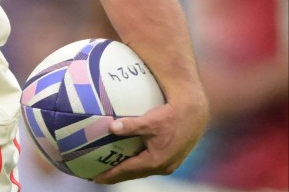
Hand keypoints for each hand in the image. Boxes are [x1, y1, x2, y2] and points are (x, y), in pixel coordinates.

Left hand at [94, 90, 208, 183]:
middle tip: (99, 177)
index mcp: (155, 160)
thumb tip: (111, 128)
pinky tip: (131, 162)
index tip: (97, 178)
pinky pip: (150, 166)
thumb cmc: (171, 116)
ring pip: (143, 171)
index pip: (128, 170)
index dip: (111, 174)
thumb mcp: (149, 120)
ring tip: (112, 172)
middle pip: (134, 174)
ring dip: (128, 172)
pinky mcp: (172, 159)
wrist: (194, 114)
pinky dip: (138, 166)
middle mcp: (163, 167)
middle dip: (117, 176)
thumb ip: (130, 125)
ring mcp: (169, 164)